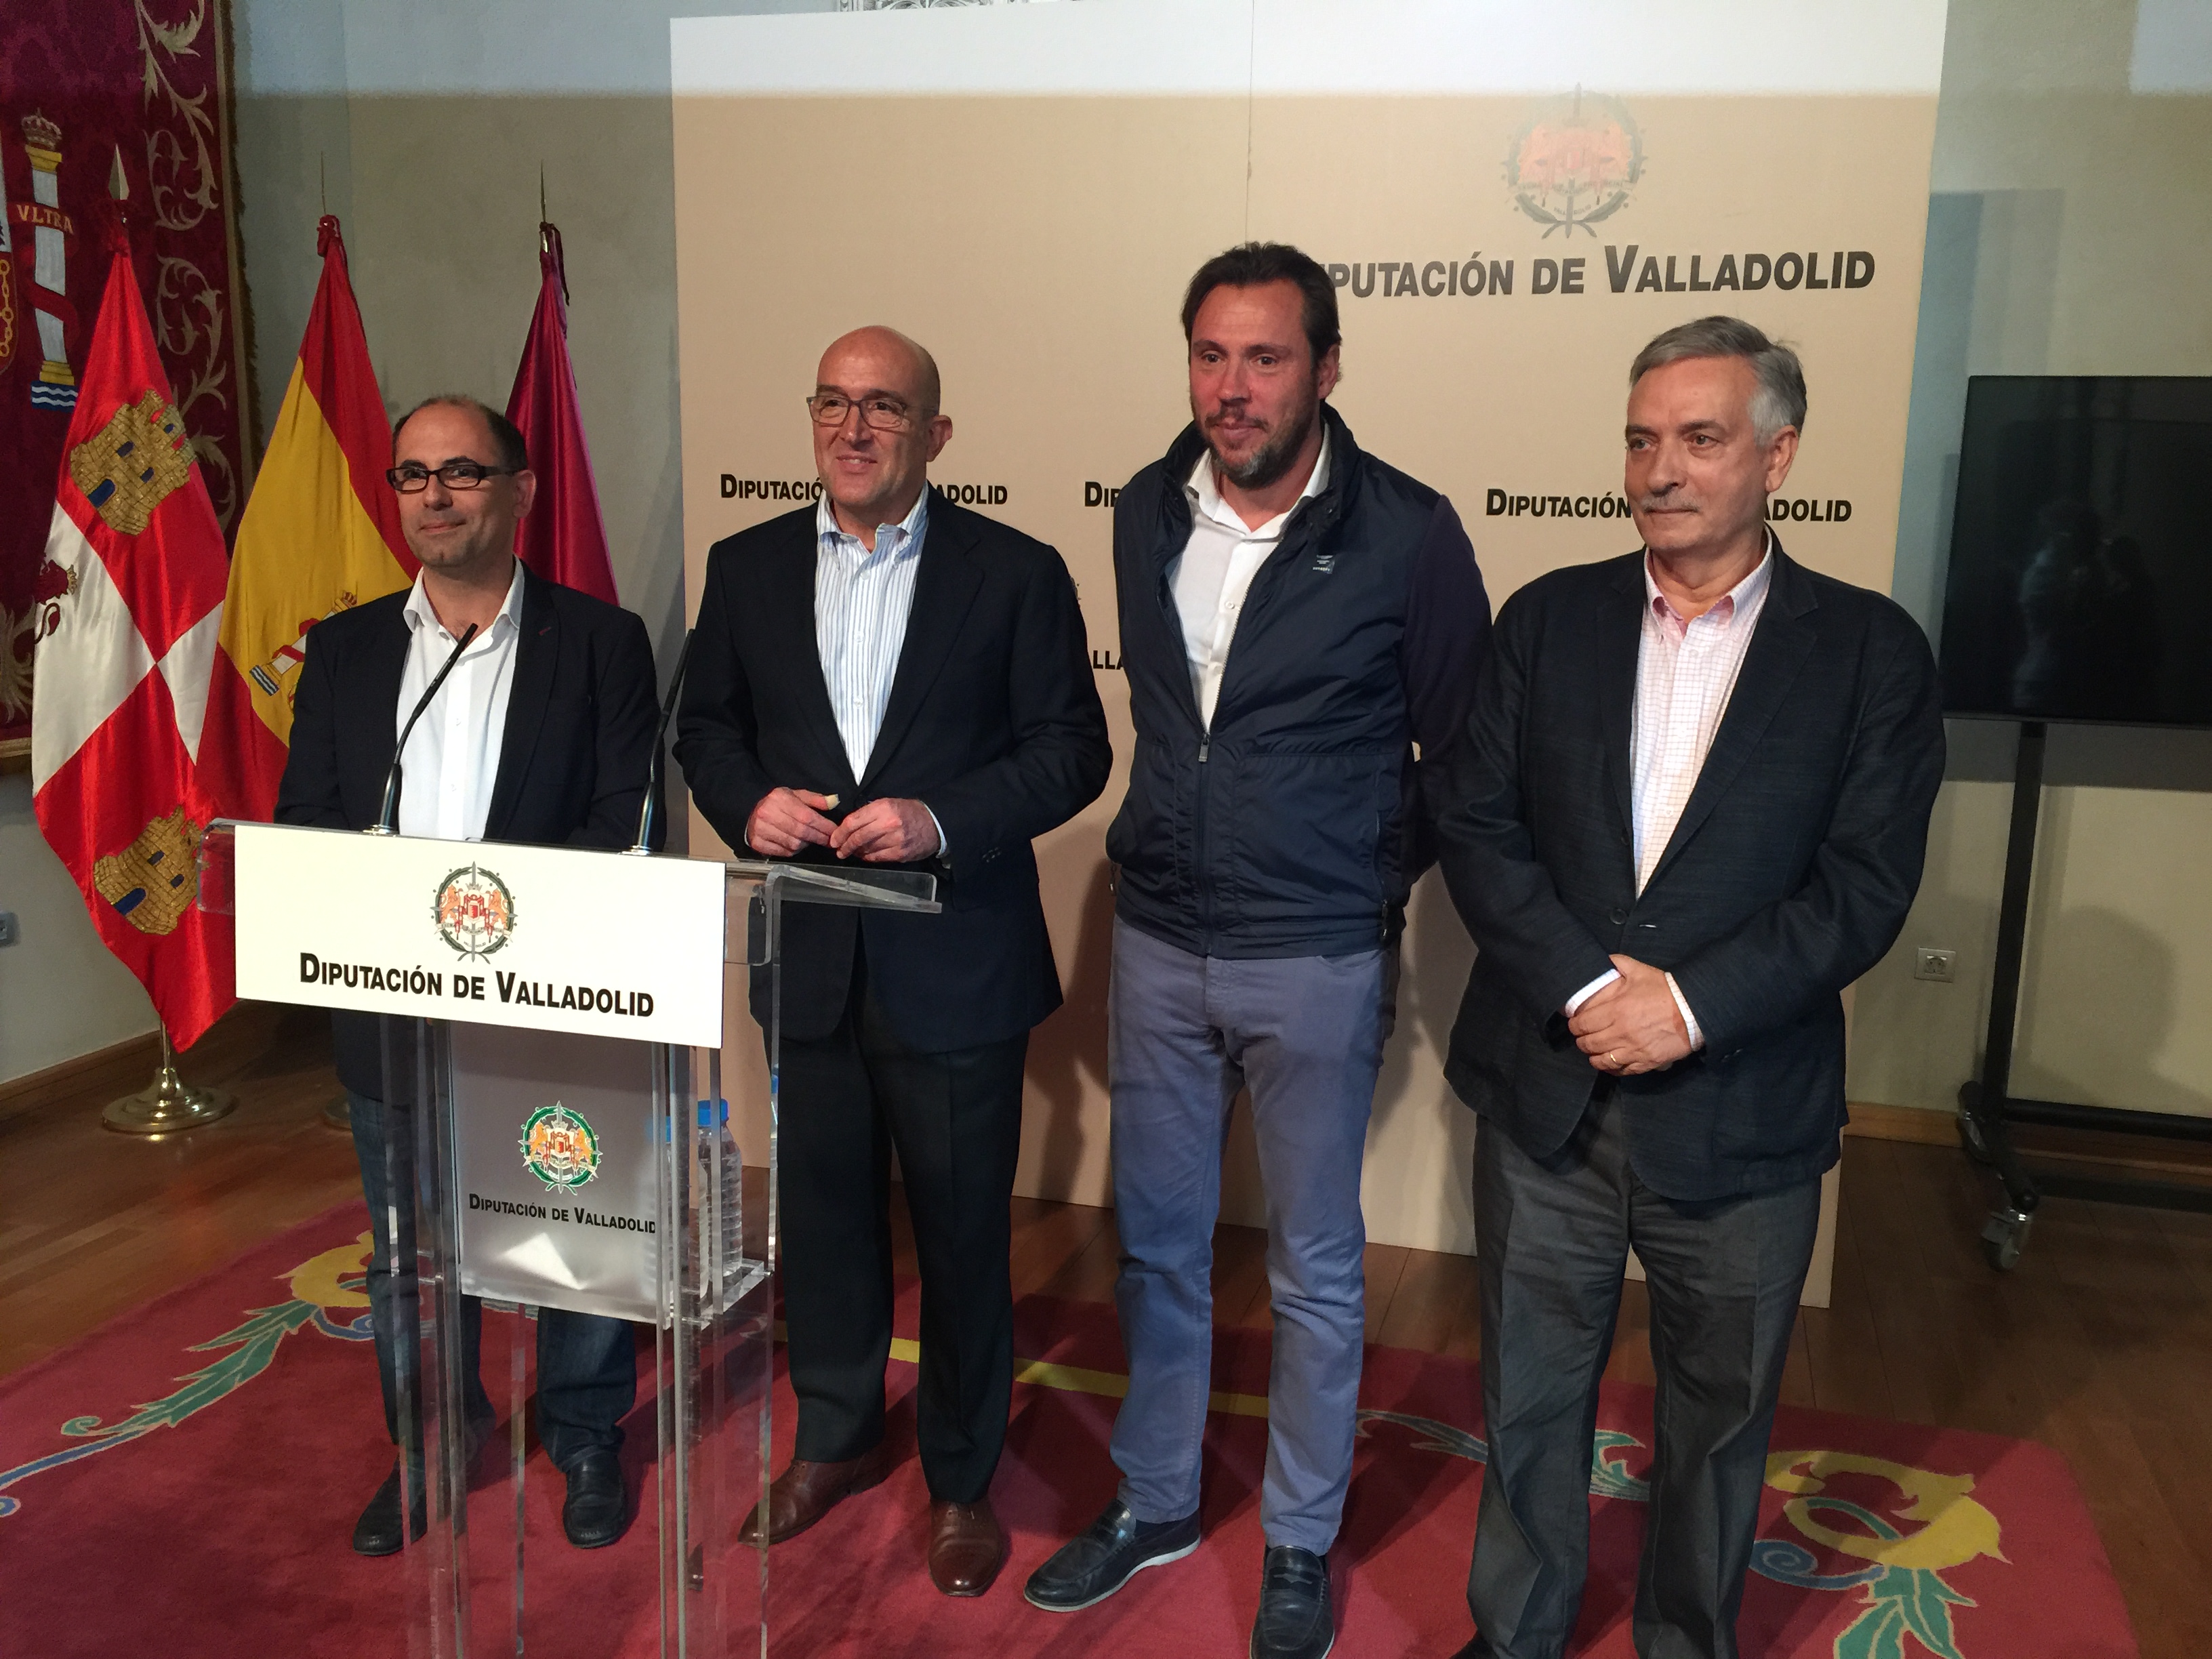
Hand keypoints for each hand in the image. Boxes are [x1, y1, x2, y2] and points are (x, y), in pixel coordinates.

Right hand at [745, 787, 836, 856]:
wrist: (750, 813)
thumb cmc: (777, 804)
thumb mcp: (795, 795)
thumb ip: (815, 799)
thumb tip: (834, 801)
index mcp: (780, 799)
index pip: (807, 816)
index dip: (824, 826)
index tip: (834, 832)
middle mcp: (768, 813)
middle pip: (801, 831)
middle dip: (819, 837)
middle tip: (829, 841)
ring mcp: (761, 829)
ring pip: (794, 844)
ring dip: (806, 844)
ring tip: (809, 839)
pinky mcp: (758, 843)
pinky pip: (784, 852)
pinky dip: (793, 850)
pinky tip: (795, 844)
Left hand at [827, 797, 940, 862]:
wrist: (934, 823)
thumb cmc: (909, 812)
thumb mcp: (889, 803)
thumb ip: (869, 813)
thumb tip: (849, 826)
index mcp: (883, 808)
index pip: (853, 821)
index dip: (840, 832)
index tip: (834, 839)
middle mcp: (888, 823)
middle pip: (858, 837)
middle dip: (844, 845)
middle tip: (838, 850)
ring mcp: (895, 840)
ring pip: (866, 849)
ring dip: (855, 852)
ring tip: (851, 852)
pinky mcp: (900, 853)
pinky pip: (877, 857)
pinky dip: (867, 857)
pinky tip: (864, 855)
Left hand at [1568, 955, 1691, 1075]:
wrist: (1693, 1011)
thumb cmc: (1665, 990)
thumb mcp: (1640, 971)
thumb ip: (1618, 964)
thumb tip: (1603, 959)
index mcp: (1615, 1010)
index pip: (1582, 1024)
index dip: (1574, 1025)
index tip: (1575, 1023)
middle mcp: (1620, 1033)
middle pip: (1588, 1044)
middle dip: (1581, 1040)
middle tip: (1583, 1036)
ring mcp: (1633, 1050)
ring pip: (1601, 1061)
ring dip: (1593, 1056)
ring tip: (1593, 1050)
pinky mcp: (1645, 1062)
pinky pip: (1621, 1071)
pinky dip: (1611, 1068)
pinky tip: (1609, 1062)